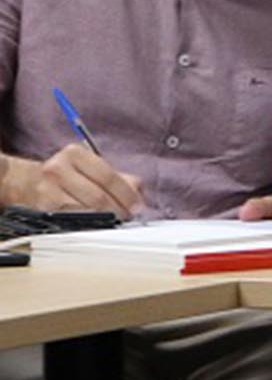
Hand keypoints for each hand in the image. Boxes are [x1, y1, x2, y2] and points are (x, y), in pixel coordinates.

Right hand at [17, 144, 143, 219]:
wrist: (23, 182)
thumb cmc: (65, 175)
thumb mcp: (89, 167)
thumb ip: (117, 177)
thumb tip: (139, 192)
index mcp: (75, 154)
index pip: (109, 177)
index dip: (127, 194)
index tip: (138, 207)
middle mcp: (59, 168)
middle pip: (98, 196)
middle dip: (118, 210)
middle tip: (128, 217)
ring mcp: (47, 189)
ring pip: (86, 211)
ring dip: (105, 220)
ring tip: (115, 222)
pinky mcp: (42, 208)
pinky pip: (73, 220)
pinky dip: (89, 225)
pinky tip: (96, 225)